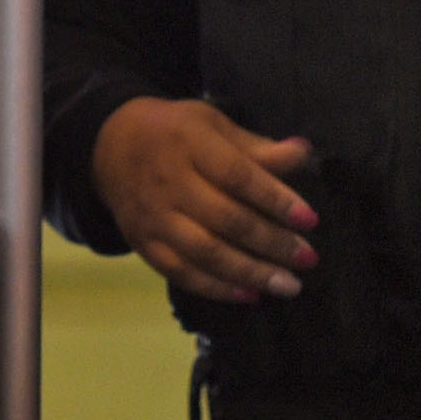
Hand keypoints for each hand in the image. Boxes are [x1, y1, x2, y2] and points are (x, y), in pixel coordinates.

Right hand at [92, 95, 318, 303]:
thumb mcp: (213, 125)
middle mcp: (170, 183)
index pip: (238, 176)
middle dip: (271, 243)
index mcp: (190, 144)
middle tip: (307, 259)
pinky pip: (182, 273)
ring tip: (288, 285)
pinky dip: (217, 288)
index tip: (310, 220)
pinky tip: (249, 295)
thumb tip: (303, 152)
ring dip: (251, 273)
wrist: (110, 146)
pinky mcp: (143, 244)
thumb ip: (256, 147)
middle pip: (226, 219)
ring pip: (206, 253)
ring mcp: (154, 218)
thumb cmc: (175, 133)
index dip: (276, 199)